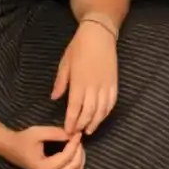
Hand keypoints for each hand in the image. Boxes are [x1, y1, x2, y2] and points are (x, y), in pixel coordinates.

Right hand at [0, 123, 85, 168]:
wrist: (10, 147)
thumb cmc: (23, 139)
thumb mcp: (39, 132)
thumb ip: (57, 133)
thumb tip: (74, 133)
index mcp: (45, 168)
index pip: (68, 156)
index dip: (75, 143)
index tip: (77, 132)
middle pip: (75, 166)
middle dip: (79, 150)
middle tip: (76, 136)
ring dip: (79, 157)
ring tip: (75, 143)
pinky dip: (75, 162)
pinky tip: (73, 150)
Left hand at [52, 17, 120, 134]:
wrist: (99, 35)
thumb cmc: (78, 47)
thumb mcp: (64, 63)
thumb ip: (61, 82)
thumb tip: (54, 97)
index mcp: (79, 82)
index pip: (74, 108)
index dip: (71, 121)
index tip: (67, 131)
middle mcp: (93, 86)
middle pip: (88, 112)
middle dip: (82, 125)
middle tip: (76, 133)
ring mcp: (105, 84)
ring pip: (102, 109)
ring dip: (95, 122)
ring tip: (89, 130)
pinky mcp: (114, 82)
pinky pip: (112, 101)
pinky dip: (107, 112)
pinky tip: (102, 117)